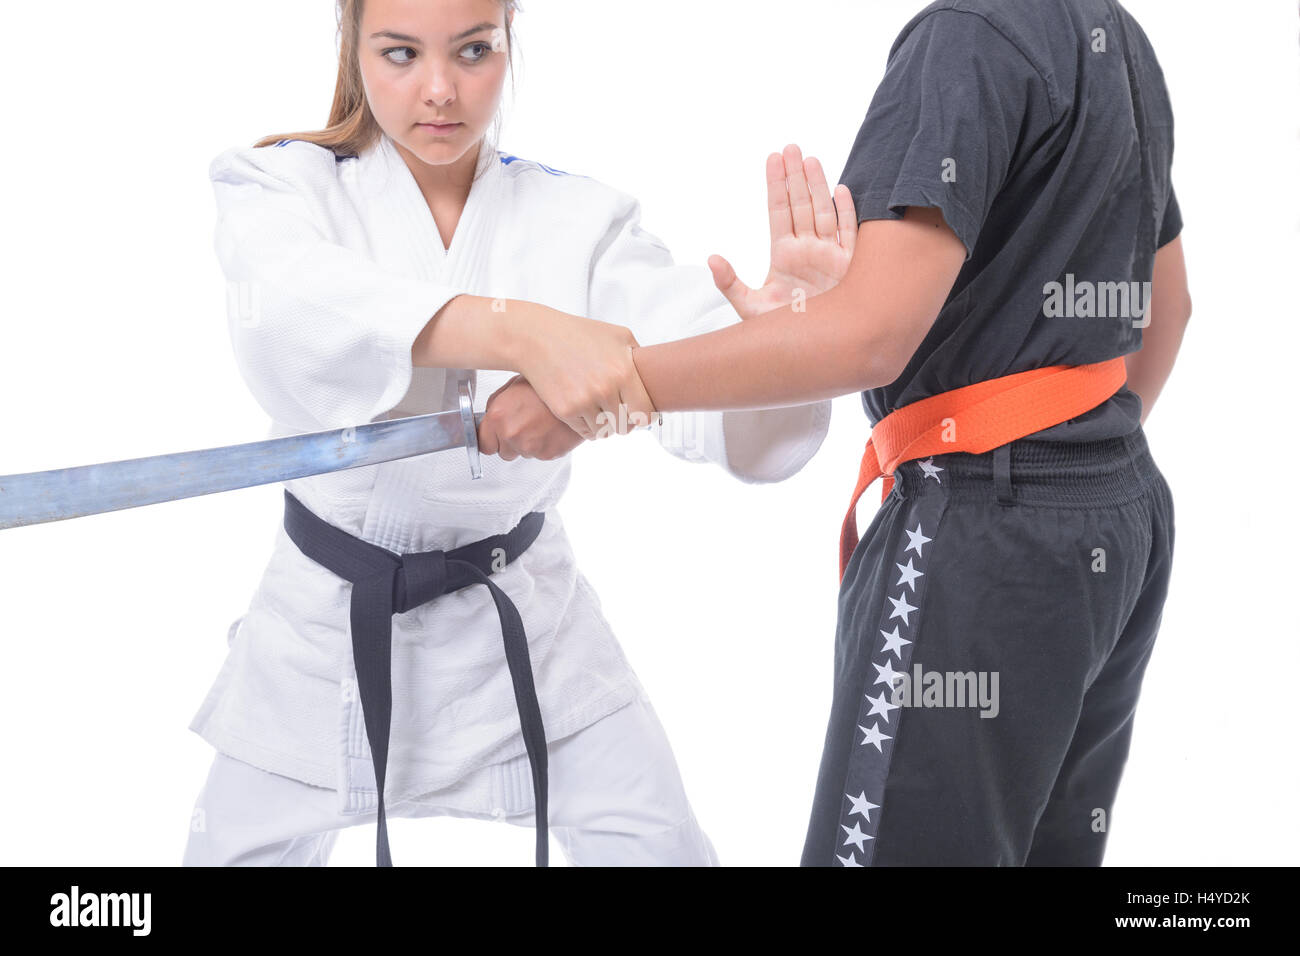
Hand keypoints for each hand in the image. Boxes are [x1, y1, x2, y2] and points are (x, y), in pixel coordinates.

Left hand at [478, 374, 586, 460]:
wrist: (576, 391)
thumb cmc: (546, 385)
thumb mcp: (513, 386)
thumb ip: (496, 406)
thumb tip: (490, 419)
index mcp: (498, 416)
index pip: (483, 444)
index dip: (491, 440)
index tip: (495, 437)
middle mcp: (512, 433)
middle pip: (503, 453)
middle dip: (510, 443)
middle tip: (524, 425)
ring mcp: (530, 446)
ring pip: (523, 454)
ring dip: (528, 443)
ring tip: (540, 423)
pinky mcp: (547, 453)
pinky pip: (540, 454)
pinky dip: (545, 445)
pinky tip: (550, 428)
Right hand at [515, 305, 657, 440]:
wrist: (537, 337)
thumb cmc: (579, 334)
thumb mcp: (618, 335)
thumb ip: (639, 356)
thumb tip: (654, 377)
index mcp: (624, 371)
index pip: (645, 413)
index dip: (642, 415)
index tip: (636, 411)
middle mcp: (606, 389)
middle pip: (626, 426)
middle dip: (624, 422)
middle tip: (617, 412)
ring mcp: (585, 401)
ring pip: (606, 432)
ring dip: (604, 425)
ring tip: (599, 409)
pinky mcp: (566, 410)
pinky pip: (586, 432)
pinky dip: (587, 426)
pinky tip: (584, 411)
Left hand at [708, 144, 857, 319]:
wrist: (817, 352)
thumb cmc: (785, 333)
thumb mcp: (751, 308)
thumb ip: (731, 283)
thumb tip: (712, 258)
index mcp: (784, 254)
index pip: (778, 211)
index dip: (776, 185)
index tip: (773, 158)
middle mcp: (808, 250)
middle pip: (801, 204)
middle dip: (796, 176)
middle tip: (791, 147)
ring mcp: (830, 256)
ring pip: (824, 212)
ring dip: (818, 186)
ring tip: (810, 159)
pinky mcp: (849, 267)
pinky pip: (849, 234)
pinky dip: (845, 212)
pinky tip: (840, 190)